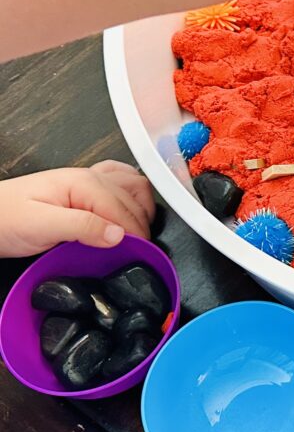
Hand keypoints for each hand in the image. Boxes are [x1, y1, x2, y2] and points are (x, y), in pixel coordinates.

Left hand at [0, 161, 154, 257]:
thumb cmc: (6, 219)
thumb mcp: (41, 226)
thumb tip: (120, 234)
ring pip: (134, 186)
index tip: (140, 254)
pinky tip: (130, 210)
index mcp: (83, 182)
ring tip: (139, 233)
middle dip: (142, 224)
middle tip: (140, 251)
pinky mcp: (85, 189)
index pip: (123, 208)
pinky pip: (121, 183)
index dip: (135, 233)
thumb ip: (82, 227)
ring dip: (142, 207)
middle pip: (133, 197)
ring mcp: (89, 180)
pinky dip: (132, 196)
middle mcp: (91, 176)